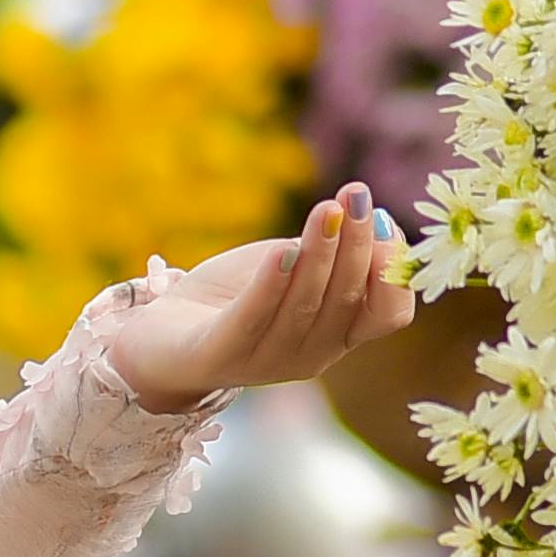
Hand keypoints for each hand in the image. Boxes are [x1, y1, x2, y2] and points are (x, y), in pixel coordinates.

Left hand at [109, 186, 413, 414]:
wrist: (162, 335)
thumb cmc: (235, 295)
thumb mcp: (292, 265)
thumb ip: (331, 251)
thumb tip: (379, 221)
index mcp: (338, 335)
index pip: (388, 315)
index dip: (394, 271)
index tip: (386, 220)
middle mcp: (312, 354)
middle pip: (347, 300)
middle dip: (357, 244)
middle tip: (358, 195)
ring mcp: (268, 361)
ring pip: (306, 305)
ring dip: (320, 253)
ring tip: (327, 209)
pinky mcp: (222, 355)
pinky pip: (253, 319)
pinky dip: (271, 285)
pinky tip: (282, 251)